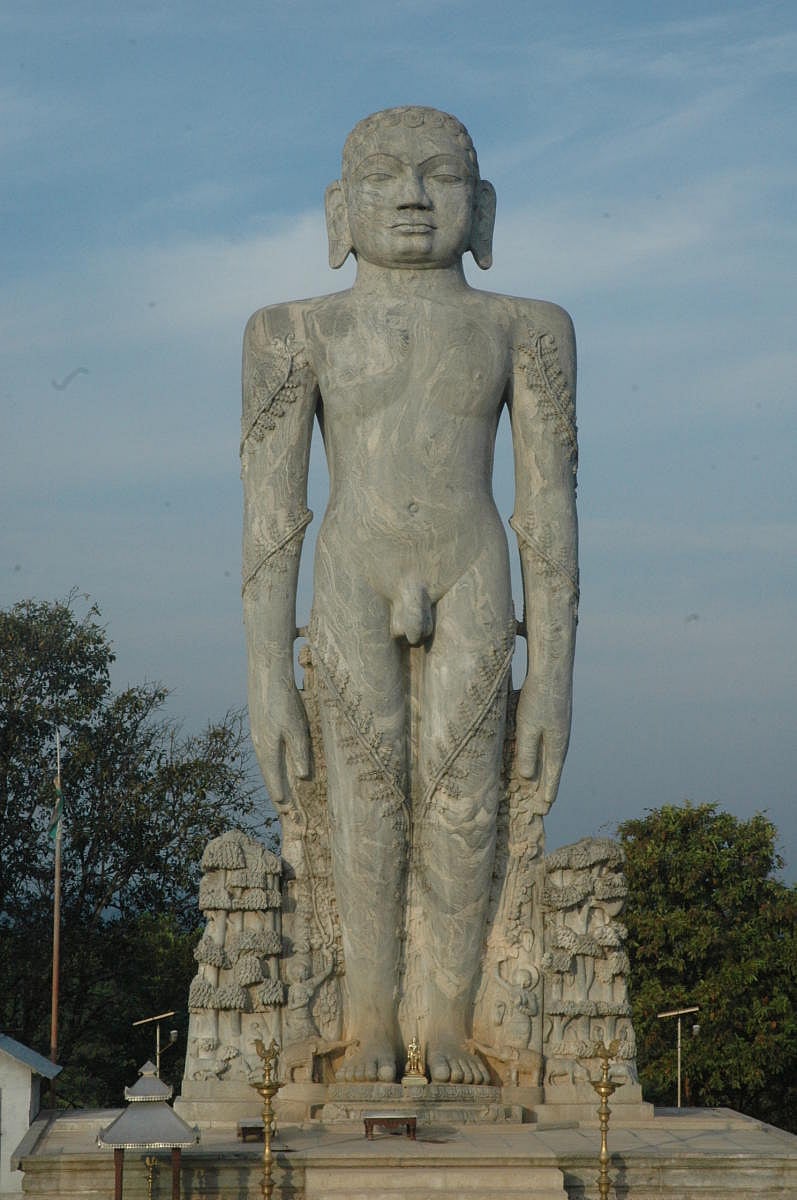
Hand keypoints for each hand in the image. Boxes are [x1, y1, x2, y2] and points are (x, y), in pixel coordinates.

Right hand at [249, 679, 310, 810]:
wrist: (266, 673)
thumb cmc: (284, 701)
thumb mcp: (297, 729)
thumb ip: (300, 754)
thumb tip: (303, 778)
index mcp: (268, 750)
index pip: (275, 780)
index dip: (282, 796)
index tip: (287, 812)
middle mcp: (259, 745)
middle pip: (269, 774)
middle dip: (276, 791)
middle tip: (283, 809)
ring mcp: (257, 734)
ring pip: (267, 762)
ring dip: (273, 777)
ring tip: (279, 790)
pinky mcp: (258, 723)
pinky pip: (265, 751)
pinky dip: (271, 763)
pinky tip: (274, 761)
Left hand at [514, 684, 570, 810]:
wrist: (553, 669)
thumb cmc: (538, 699)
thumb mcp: (527, 728)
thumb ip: (526, 753)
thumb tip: (527, 778)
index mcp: (557, 746)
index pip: (552, 777)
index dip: (547, 793)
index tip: (544, 810)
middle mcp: (562, 740)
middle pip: (554, 769)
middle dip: (547, 787)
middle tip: (544, 806)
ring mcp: (561, 728)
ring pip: (552, 756)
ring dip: (547, 772)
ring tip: (542, 784)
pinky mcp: (557, 718)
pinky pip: (551, 744)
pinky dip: (545, 756)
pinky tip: (541, 754)